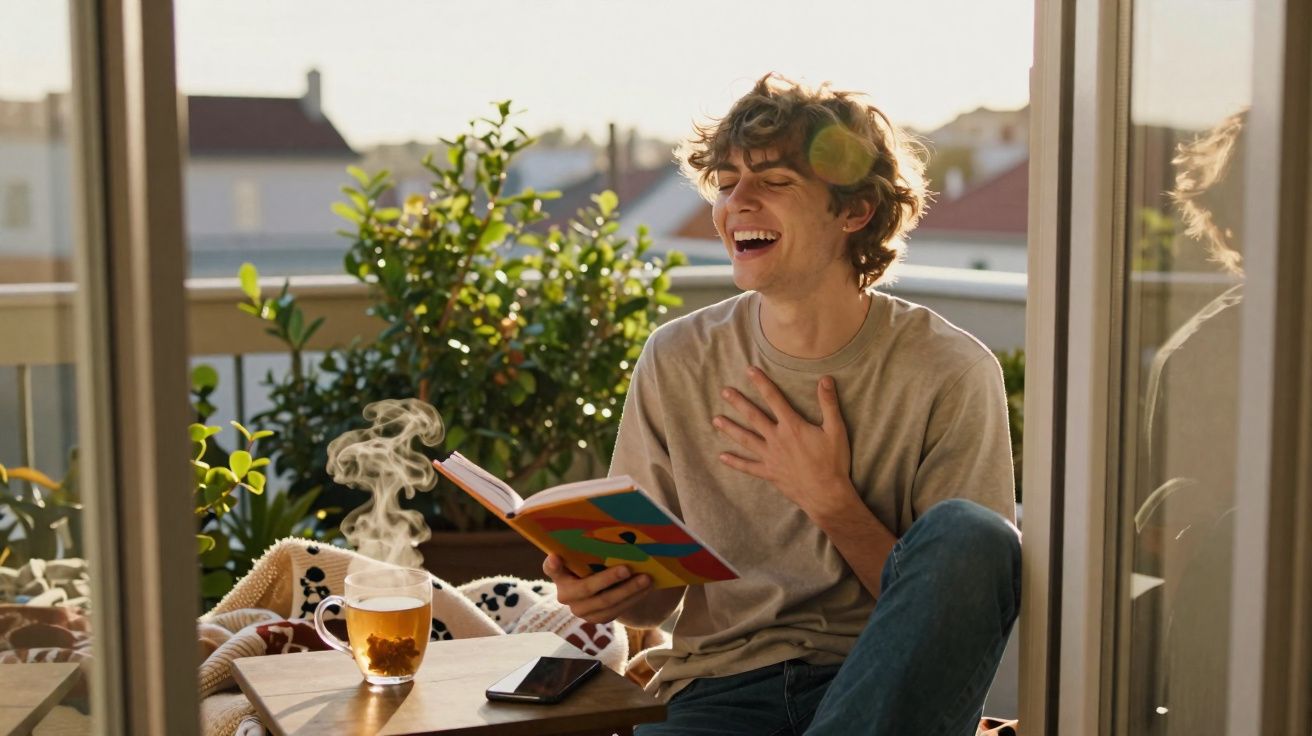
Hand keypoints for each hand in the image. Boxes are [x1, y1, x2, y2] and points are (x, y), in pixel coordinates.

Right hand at [543, 554, 651, 623]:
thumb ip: (585, 547)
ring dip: (629, 591)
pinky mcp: (597, 618)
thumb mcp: (586, 554)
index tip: (555, 556)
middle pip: (587, 588)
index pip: (552, 568)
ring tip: (646, 579)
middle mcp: (565, 595)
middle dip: (609, 579)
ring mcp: (581, 610)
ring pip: (607, 602)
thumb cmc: (591, 562)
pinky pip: (616, 610)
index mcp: (559, 573)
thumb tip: (598, 530)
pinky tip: (646, 588)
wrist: (600, 586)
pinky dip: (633, 598)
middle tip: (627, 569)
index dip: (553, 564)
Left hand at [714, 367, 855, 517]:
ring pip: (746, 439)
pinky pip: (748, 467)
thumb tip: (826, 379)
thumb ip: (829, 404)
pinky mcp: (769, 473)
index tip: (749, 370)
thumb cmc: (833, 462)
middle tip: (724, 391)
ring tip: (715, 420)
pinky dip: (735, 462)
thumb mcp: (836, 430)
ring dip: (730, 429)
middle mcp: (777, 439)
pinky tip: (722, 457)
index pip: (774, 399)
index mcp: (792, 426)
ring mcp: (770, 457)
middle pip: (754, 416)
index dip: (761, 383)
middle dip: (739, 402)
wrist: (826, 494)